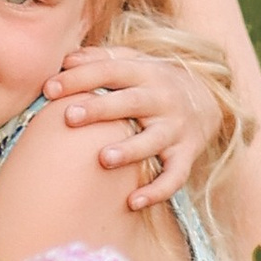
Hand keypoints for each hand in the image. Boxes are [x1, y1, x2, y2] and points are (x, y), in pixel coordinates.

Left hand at [52, 40, 216, 210]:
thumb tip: (65, 61)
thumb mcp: (135, 62)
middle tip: (70, 117)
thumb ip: (101, 58)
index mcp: (145, 72)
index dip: (80, 78)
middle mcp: (162, 99)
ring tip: (104, 159)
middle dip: (100, 109)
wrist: (211, 99)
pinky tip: (133, 202)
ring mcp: (176, 128)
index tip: (49, 89)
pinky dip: (157, 191)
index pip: (110, 70)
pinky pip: (174, 176)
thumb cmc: (155, 82)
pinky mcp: (187, 154)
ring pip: (153, 140)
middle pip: (130, 102)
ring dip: (130, 150)